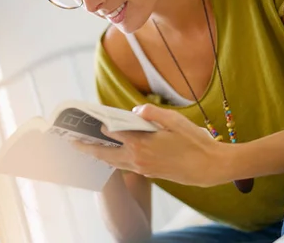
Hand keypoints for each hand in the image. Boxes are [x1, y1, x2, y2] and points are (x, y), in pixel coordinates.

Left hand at [73, 104, 232, 186]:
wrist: (211, 167)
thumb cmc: (195, 142)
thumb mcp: (175, 121)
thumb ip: (152, 114)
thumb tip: (135, 111)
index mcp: (142, 144)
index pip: (113, 133)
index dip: (100, 124)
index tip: (87, 119)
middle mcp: (138, 159)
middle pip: (106, 153)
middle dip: (87, 147)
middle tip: (72, 142)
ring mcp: (144, 168)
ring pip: (114, 163)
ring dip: (99, 156)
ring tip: (85, 149)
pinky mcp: (150, 173)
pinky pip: (125, 166)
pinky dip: (114, 160)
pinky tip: (111, 154)